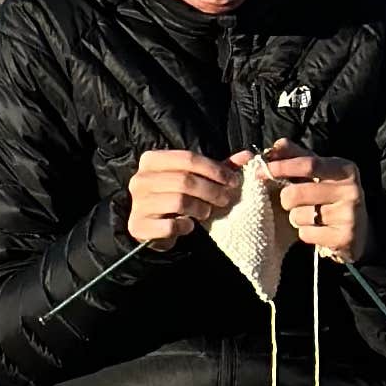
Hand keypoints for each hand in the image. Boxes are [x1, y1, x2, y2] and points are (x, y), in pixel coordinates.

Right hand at [127, 147, 242, 248]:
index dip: (214, 169)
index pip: (187, 158)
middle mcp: (140, 179)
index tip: (233, 181)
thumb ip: (219, 168)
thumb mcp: (196, 179)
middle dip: (211, 190)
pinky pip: (170, 225)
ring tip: (207, 212)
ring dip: (200, 208)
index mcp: (151, 160)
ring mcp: (138, 203)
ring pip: (178, 201)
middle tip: (225, 199)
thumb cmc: (177, 197)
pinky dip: (185, 226)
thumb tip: (247, 157)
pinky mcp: (139, 226)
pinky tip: (189, 226)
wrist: (152, 227)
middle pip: (184, 180)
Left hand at [261, 146, 363, 264]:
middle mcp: (351, 189)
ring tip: (312, 217)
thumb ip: (294, 156)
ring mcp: (350, 215)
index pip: (308, 164)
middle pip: (296, 193)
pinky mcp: (345, 237)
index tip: (258, 171)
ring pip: (298, 216)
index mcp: (345, 168)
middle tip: (292, 202)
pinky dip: (305, 233)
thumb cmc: (330, 196)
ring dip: (297, 218)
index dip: (281, 167)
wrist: (358, 231)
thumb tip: (268, 148)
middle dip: (286, 199)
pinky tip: (319, 231)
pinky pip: (306, 234)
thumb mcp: (318, 172)